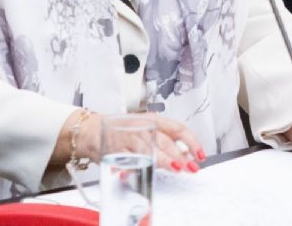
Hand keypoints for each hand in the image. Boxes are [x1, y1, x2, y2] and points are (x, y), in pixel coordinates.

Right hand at [67, 112, 205, 173]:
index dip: (191, 141)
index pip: (177, 128)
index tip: (200, 155)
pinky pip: (129, 159)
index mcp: (153, 119)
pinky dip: (137, 166)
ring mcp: (128, 137)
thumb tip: (186, 155)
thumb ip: (165, 141)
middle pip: (164, 140)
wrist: (90, 130)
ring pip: (148, 148)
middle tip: (189, 166)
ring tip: (175, 167)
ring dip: (163, 159)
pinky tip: (144, 171)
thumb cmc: (121, 130)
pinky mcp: (116, 149)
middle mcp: (142, 126)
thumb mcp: (146, 130)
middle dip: (179, 154)